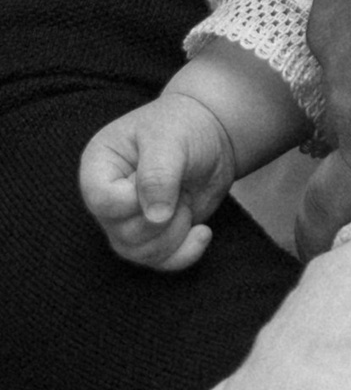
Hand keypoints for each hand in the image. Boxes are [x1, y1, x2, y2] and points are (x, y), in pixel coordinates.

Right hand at [79, 95, 238, 270]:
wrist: (211, 134)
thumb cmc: (184, 127)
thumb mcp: (171, 139)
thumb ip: (159, 174)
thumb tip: (155, 217)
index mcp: (99, 167)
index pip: (103, 201)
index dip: (136, 200)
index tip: (165, 180)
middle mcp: (107, 199)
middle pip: (123, 233)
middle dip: (164, 217)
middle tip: (182, 186)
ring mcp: (129, 220)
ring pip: (140, 253)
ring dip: (175, 233)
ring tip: (186, 200)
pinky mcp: (154, 234)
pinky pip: (160, 262)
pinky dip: (185, 254)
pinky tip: (203, 232)